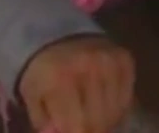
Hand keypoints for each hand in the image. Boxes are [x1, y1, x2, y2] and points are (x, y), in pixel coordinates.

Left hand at [16, 34, 135, 132]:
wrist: (56, 35)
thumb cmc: (42, 71)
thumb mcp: (32, 96)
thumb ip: (43, 121)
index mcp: (60, 78)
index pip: (77, 125)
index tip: (70, 131)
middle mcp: (88, 68)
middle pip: (98, 122)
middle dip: (89, 130)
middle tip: (80, 125)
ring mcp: (109, 63)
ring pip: (115, 113)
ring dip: (104, 120)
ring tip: (90, 114)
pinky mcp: (124, 60)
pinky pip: (126, 99)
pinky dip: (116, 108)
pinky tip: (103, 103)